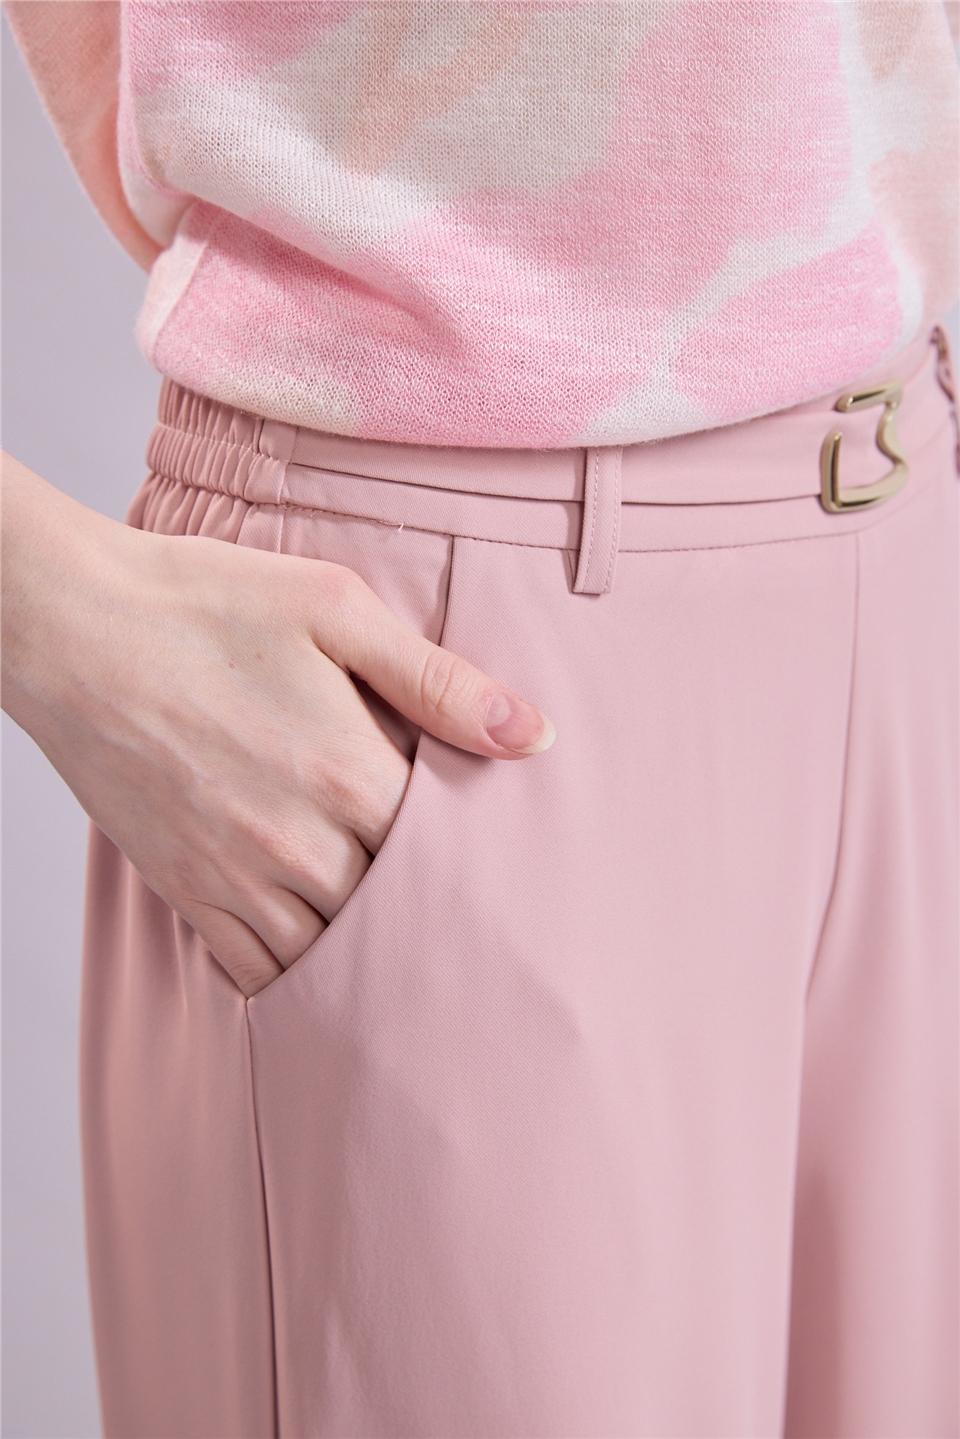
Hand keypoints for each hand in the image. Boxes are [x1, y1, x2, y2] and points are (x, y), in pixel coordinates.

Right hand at [2, 454, 554, 996]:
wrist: (70, 625)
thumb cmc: (202, 602)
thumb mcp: (334, 609)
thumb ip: (438, 681)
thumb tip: (534, 737)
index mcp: (348, 770)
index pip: (447, 849)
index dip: (476, 854)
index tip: (494, 854)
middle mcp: (297, 840)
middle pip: (396, 910)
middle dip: (428, 905)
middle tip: (461, 905)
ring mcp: (235, 873)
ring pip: (331, 951)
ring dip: (368, 945)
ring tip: (401, 938)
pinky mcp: (184, 887)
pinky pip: (254, 966)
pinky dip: (294, 972)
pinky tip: (318, 957)